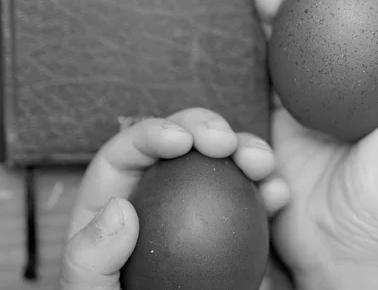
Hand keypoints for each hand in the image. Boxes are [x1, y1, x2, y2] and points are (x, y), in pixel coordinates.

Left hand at [58, 108, 289, 289]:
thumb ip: (89, 260)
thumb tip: (120, 209)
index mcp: (117, 201)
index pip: (129, 152)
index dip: (153, 133)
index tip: (181, 141)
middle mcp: (161, 195)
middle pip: (181, 144)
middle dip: (205, 126)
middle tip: (225, 142)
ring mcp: (201, 208)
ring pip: (223, 162)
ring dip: (247, 149)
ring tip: (260, 161)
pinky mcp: (233, 227)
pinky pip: (253, 199)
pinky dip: (269, 189)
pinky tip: (278, 193)